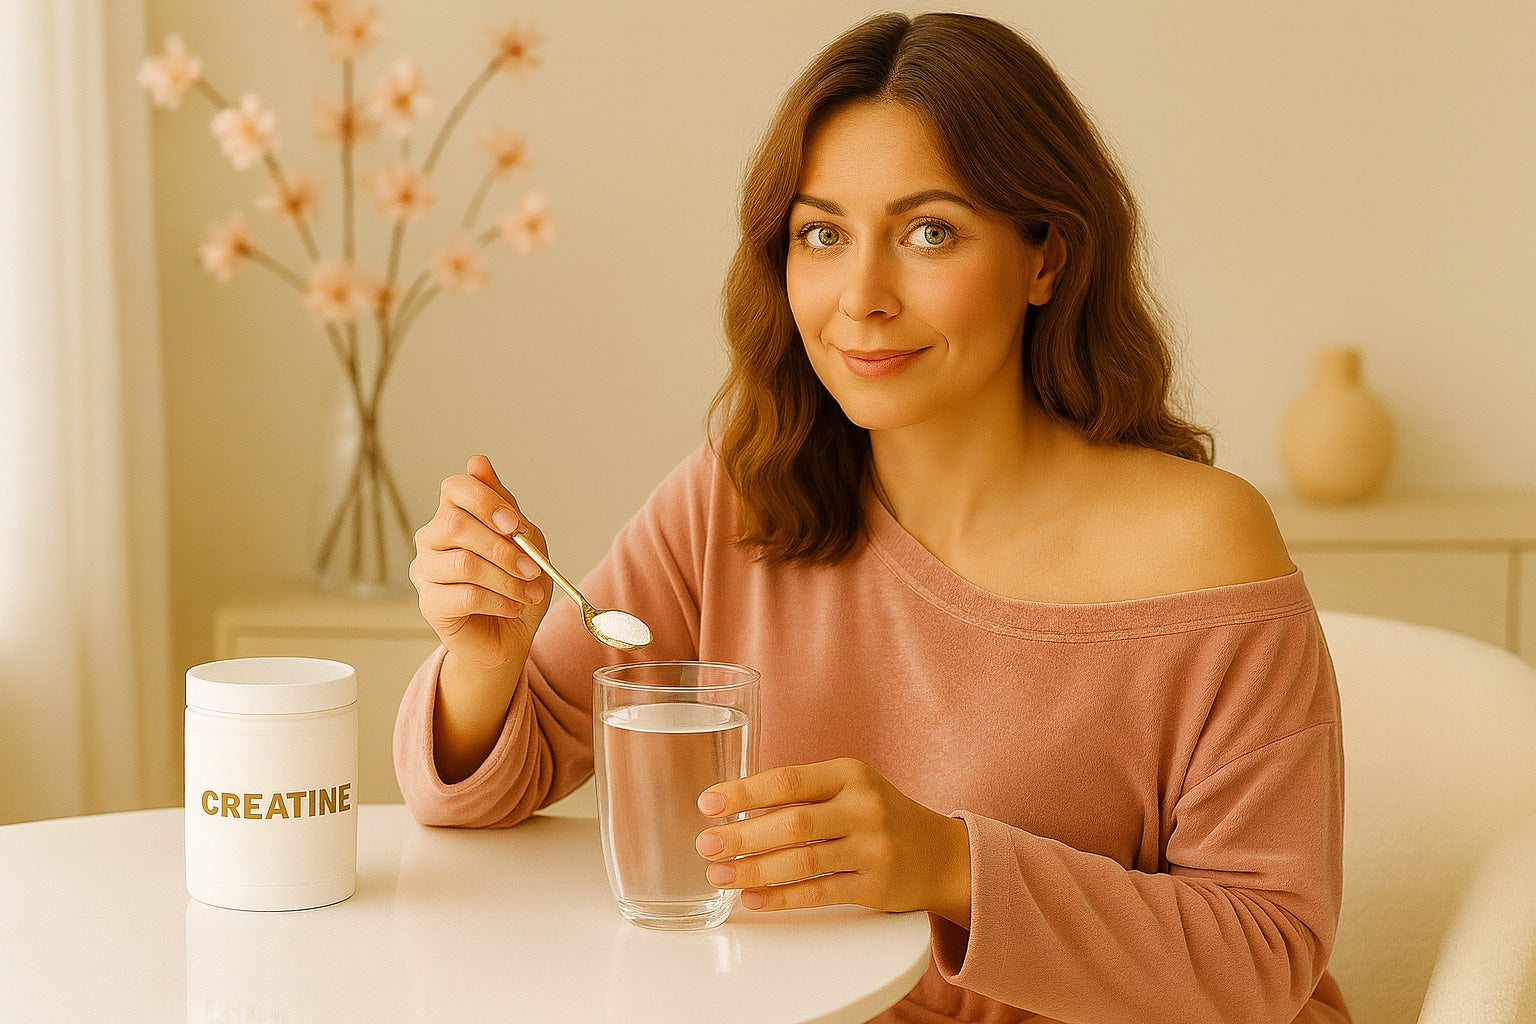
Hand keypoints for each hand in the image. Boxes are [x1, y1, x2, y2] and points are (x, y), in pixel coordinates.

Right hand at [410, 454, 552, 670]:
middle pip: (455, 525)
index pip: (455, 487)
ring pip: (464, 564)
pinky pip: (466, 596)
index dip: (484, 499)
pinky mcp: (429, 604)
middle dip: (503, 547)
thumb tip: (478, 462)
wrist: (509, 635)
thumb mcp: (525, 540)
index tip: (513, 524)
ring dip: (507, 579)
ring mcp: (425, 571)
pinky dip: (500, 601)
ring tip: (530, 592)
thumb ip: (505, 508)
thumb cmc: (516, 584)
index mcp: (456, 515)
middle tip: (532, 568)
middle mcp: (433, 538)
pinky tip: (515, 607)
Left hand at [695, 757, 972, 926]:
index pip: (788, 780)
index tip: (708, 803)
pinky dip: (783, 898)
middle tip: (706, 846)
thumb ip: (803, 795)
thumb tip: (735, 810)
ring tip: (721, 876)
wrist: (941, 854)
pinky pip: (821, 893)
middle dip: (743, 837)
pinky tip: (755, 899)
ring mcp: (874, 847)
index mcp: (850, 773)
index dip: (745, 792)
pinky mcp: (877, 885)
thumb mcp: (850, 788)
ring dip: (755, 871)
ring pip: (804, 862)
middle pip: (793, 823)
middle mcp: (864, 806)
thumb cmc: (880, 816)